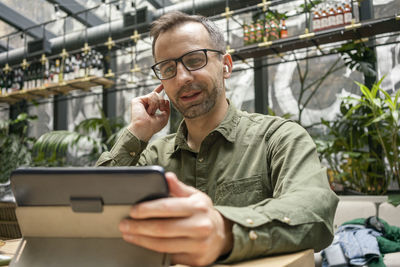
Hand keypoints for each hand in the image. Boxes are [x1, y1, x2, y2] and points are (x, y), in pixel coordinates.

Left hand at [119, 172, 233, 265]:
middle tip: (124, 224)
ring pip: (162, 245)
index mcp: (199, 207)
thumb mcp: (195, 196)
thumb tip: (166, 176)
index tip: (133, 210)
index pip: (167, 207)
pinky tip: (143, 244)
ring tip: (129, 234)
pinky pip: (169, 257)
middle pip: (162, 229)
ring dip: (141, 240)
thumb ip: (178, 188)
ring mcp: (199, 245)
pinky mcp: (196, 260)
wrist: (221, 235)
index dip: (147, 209)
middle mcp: (201, 226)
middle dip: (139, 227)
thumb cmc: (203, 213)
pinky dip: (153, 251)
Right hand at [127, 84, 169, 141]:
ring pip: (155, 95)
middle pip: (158, 95)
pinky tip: (148, 111)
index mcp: (152, 107)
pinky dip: (153, 104)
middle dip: (162, 103)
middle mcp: (146, 103)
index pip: (156, 97)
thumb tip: (166, 101)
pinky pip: (151, 96)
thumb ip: (167, 109)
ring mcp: (141, 101)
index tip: (163, 84)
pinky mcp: (137, 100)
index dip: (159, 89)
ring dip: (156, 105)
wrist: (145, 128)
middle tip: (159, 111)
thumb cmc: (154, 126)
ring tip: (151, 113)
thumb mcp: (164, 117)